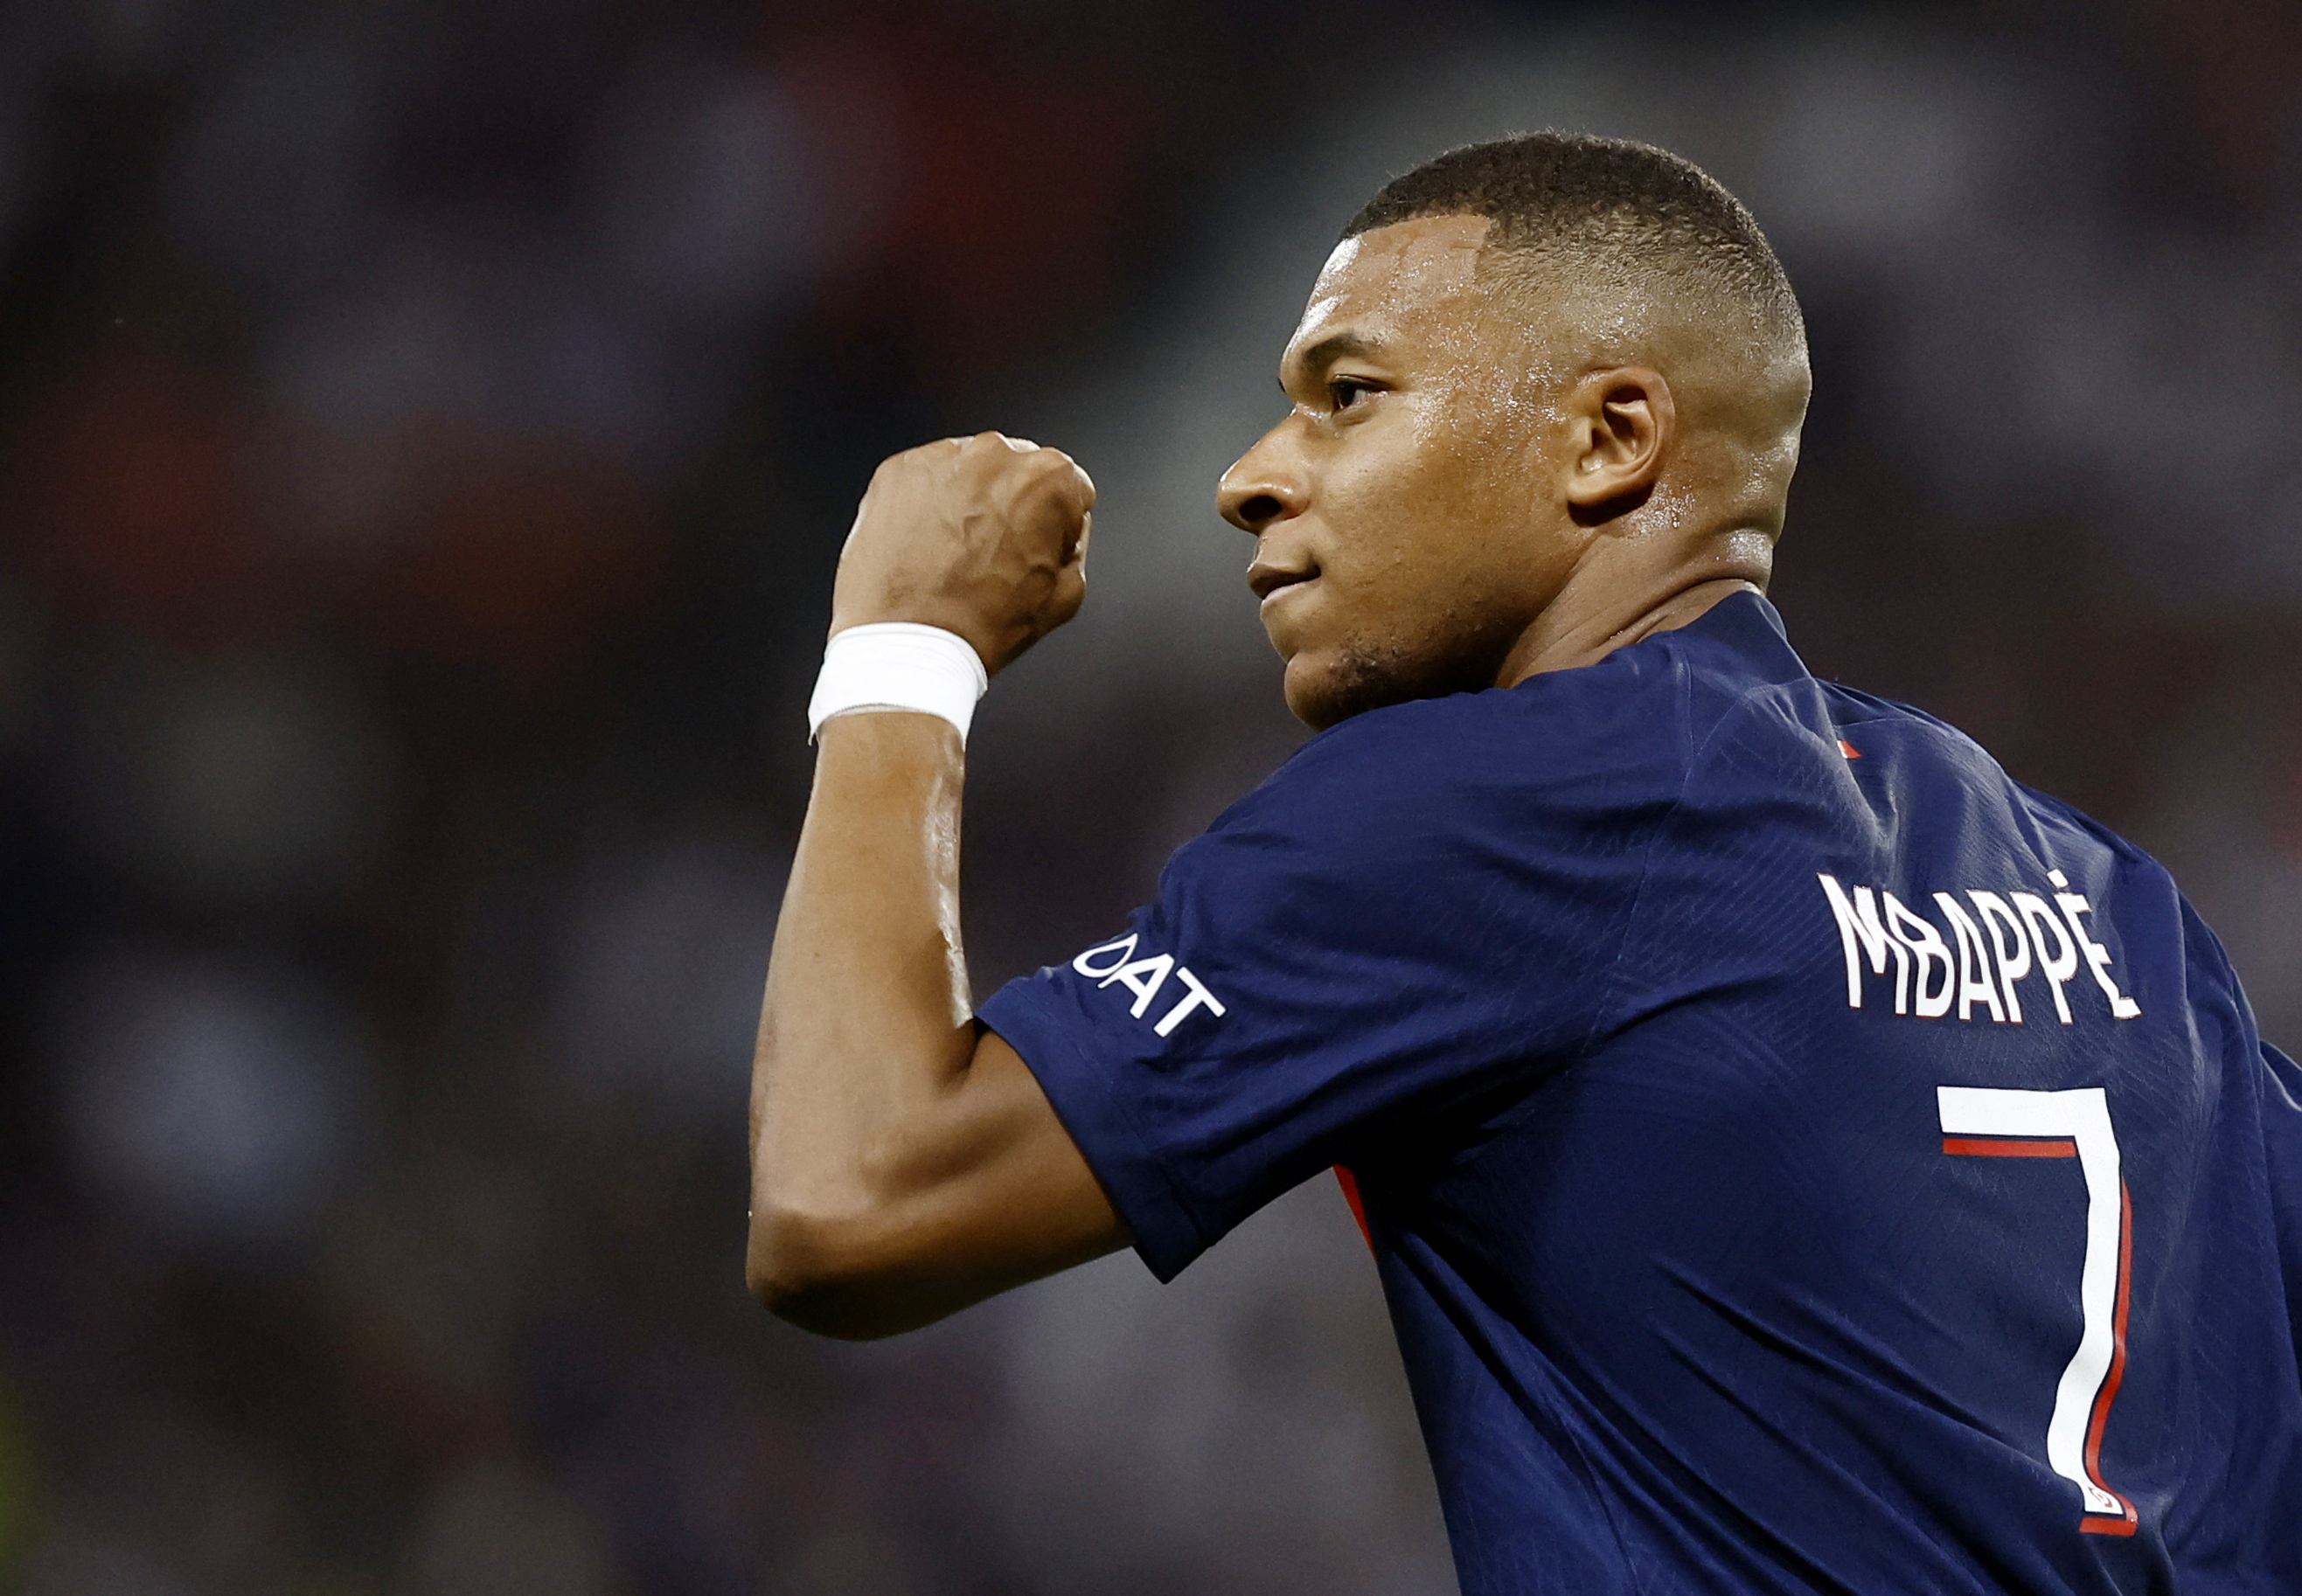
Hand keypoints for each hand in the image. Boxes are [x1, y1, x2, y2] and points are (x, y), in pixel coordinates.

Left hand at [829, 432, 1095, 673]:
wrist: (909, 641)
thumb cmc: (981, 624)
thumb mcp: (1064, 597)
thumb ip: (1075, 547)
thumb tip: (1063, 534)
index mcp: (1049, 478)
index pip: (1069, 486)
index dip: (1057, 524)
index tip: (1037, 548)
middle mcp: (996, 454)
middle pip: (1015, 470)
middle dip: (1009, 505)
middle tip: (992, 555)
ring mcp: (942, 457)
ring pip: (967, 471)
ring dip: (966, 501)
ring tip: (952, 554)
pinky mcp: (898, 468)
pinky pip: (923, 479)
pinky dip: (925, 504)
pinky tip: (923, 546)